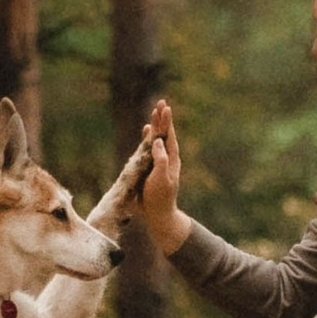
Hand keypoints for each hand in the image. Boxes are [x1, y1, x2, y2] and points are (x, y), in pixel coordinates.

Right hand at [140, 100, 188, 254]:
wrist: (158, 215)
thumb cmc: (161, 198)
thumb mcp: (162, 179)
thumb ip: (160, 160)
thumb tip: (158, 141)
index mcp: (171, 159)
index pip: (168, 136)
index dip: (166, 122)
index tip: (165, 108)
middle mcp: (165, 158)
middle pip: (163, 134)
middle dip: (162, 119)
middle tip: (161, 102)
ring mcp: (157, 162)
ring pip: (156, 140)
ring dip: (155, 126)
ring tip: (154, 113)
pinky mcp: (149, 168)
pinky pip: (147, 149)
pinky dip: (147, 139)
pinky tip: (145, 131)